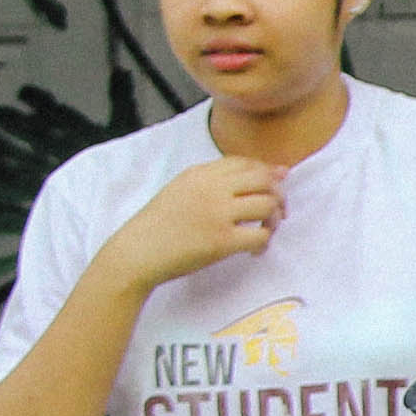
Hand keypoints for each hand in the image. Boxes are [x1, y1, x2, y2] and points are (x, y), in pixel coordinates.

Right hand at [108, 156, 287, 289]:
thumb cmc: (159, 225)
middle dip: (279, 195)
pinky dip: (264, 243)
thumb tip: (257, 177)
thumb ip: (213, 181)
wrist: (136, 252)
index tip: (273, 188)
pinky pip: (261, 235)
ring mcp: (217, 213)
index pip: (247, 163)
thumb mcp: (180, 189)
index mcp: (199, 173)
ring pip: (268, 205)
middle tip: (278, 212)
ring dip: (275, 219)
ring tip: (266, 231)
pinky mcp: (222, 240)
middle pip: (265, 180)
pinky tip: (253, 251)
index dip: (267, 174)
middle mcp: (210, 188)